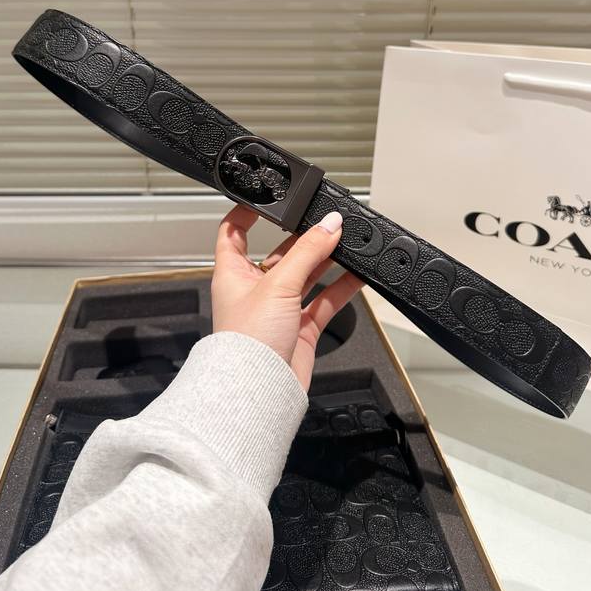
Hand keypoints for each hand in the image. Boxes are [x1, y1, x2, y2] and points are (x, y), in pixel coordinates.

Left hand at [211, 204, 362, 389]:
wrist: (259, 391)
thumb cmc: (246, 343)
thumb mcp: (277, 284)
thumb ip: (308, 252)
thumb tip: (329, 225)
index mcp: (232, 273)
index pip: (234, 233)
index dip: (248, 213)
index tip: (270, 199)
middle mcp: (254, 289)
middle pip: (280, 253)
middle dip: (303, 238)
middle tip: (327, 223)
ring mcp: (277, 310)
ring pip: (305, 276)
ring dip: (325, 260)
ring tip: (347, 242)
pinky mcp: (299, 329)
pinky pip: (323, 301)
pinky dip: (340, 288)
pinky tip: (357, 275)